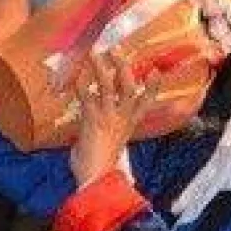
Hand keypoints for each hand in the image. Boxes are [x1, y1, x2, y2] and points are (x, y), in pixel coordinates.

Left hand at [69, 52, 157, 187]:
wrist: (97, 179)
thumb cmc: (100, 169)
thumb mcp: (108, 148)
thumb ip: (103, 136)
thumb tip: (87, 136)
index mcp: (129, 125)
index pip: (146, 102)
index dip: (152, 86)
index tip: (155, 72)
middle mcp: (121, 118)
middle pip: (129, 87)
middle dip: (123, 67)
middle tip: (116, 51)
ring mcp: (108, 117)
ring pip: (108, 86)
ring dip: (101, 68)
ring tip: (95, 54)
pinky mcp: (92, 119)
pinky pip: (86, 96)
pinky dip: (80, 84)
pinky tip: (75, 74)